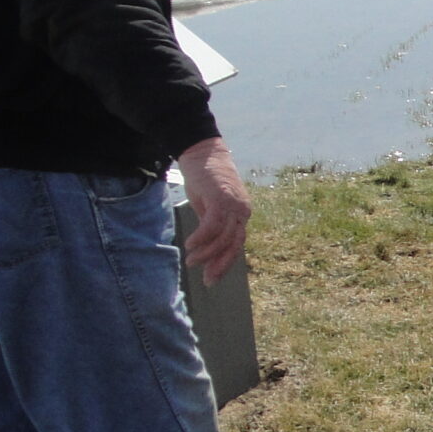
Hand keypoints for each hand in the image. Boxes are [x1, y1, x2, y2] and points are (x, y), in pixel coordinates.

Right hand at [176, 137, 249, 285]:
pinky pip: (213, 224)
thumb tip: (206, 247)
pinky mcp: (221, 197)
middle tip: (206, 279)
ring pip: (224, 237)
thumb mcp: (208, 207)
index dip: (224, 263)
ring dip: (207, 253)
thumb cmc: (204, 180)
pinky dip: (202, 237)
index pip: (236, 245)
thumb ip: (211, 225)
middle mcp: (242, 211)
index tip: (211, 278)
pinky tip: (191, 245)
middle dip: (220, 264)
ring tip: (192, 261)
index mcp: (240, 215)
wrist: (202, 152)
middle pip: (234, 245)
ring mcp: (234, 204)